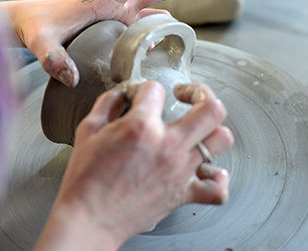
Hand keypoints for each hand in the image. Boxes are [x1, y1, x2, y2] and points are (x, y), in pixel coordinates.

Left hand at [0, 0, 221, 85]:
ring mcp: (116, 15)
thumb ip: (50, 57)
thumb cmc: (31, 26)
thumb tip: (70, 77)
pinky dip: (160, 27)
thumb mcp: (38, 41)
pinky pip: (144, 25)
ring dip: (180, 6)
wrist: (22, 21)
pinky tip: (171, 38)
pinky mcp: (113, 26)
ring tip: (206, 10)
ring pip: (156, 6)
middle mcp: (115, 3)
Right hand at [34, 82, 233, 250]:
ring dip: (212, 129)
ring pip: (222, 139)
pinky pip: (217, 188)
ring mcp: (180, 171)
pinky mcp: (183, 194)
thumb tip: (121, 94)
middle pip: (211, 108)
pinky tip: (206, 170)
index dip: (144, 88)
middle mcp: (168, 146)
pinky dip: (217, 178)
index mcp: (141, 127)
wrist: (89, 219)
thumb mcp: (87, 130)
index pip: (156, 89)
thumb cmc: (85, 179)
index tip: (137, 97)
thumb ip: (107, 104)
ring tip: (198, 129)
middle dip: (200, 92)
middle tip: (187, 95)